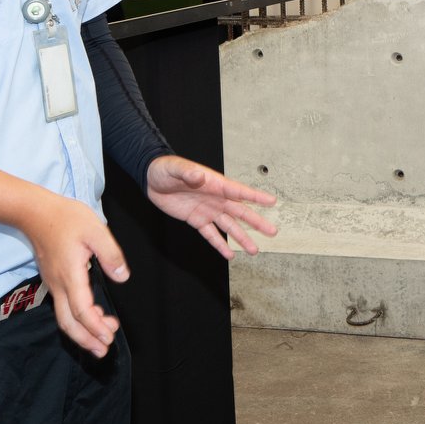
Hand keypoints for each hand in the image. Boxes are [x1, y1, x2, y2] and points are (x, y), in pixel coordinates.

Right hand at [18, 189, 130, 357]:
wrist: (35, 212)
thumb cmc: (66, 218)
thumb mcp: (96, 230)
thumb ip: (111, 255)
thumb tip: (122, 277)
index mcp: (70, 275)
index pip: (81, 310)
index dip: (95, 327)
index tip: (110, 337)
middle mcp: (59, 284)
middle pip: (68, 322)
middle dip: (86, 340)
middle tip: (103, 350)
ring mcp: (54, 283)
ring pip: (64, 317)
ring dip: (82, 332)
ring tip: (102, 339)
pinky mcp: (54, 279)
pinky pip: (63, 307)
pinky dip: (77, 319)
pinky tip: (92, 317)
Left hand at [146, 155, 279, 259]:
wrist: (152, 179)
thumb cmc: (165, 169)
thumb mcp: (175, 168)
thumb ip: (188, 173)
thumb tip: (199, 176)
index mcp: (215, 184)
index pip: (239, 191)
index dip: (256, 197)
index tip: (272, 201)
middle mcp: (216, 198)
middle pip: (241, 212)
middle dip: (257, 222)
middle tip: (272, 231)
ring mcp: (208, 210)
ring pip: (229, 226)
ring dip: (242, 238)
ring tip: (254, 250)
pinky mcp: (197, 220)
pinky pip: (211, 234)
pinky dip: (220, 245)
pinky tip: (229, 255)